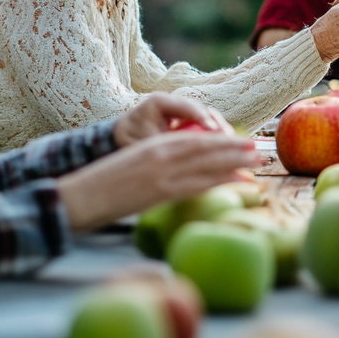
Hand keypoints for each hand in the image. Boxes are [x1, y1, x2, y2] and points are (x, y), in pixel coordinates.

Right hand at [58, 130, 261, 231]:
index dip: (222, 140)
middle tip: (260, 149)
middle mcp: (161, 154)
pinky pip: (197, 184)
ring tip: (257, 162)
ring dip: (236, 162)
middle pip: (207, 149)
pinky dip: (220, 180)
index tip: (243, 141)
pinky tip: (238, 180)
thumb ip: (159, 162)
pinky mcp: (159, 192)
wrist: (78, 197)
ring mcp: (161, 173)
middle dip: (236, 149)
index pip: (195, 140)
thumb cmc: (104, 184)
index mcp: (154, 145)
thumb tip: (185, 169)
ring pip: (206, 164)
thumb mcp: (134, 164)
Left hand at [112, 93, 230, 148]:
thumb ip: (163, 146)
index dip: (202, 117)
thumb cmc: (129, 141)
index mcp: (159, 102)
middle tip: (229, 139)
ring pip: (207, 117)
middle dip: (217, 125)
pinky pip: (205, 125)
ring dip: (219, 131)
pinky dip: (214, 136)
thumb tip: (183, 155)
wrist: (121, 138)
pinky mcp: (188, 120)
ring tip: (231, 144)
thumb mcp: (144, 144)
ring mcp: (182, 110)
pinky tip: (224, 148)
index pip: (185, 106)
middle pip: (202, 110)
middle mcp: (174, 102)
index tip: (214, 130)